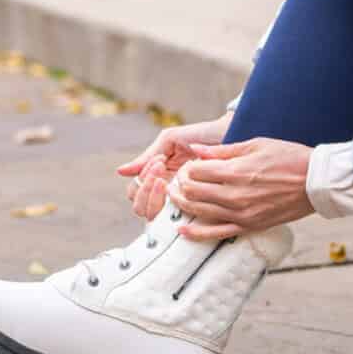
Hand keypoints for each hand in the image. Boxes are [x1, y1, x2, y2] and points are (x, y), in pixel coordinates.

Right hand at [116, 115, 230, 220]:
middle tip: (161, 170)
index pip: (135, 192)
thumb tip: (121, 171)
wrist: (231, 135)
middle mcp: (165, 193)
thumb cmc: (201, 136)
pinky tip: (182, 188)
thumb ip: (147, 156)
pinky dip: (172, 206)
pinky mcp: (196, 208)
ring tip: (168, 176)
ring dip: (155, 196)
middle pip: (140, 207)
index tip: (158, 163)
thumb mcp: (171, 141)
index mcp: (157, 177)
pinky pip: (177, 218)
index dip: (142, 181)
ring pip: (153, 215)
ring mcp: (180, 201)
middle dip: (146, 189)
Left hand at [163, 137, 315, 240]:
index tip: (191, 165)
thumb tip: (197, 150)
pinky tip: (182, 229)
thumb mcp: (256, 144)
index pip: (196, 171)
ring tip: (177, 196)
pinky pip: (216, 233)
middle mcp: (234, 195)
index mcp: (236, 171)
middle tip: (180, 179)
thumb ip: (223, 150)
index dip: (188, 167)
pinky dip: (196, 232)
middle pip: (193, 191)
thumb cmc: (289, 158)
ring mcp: (241, 213)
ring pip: (199, 211)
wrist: (316, 181)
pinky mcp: (249, 226)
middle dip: (181, 184)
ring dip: (183, 203)